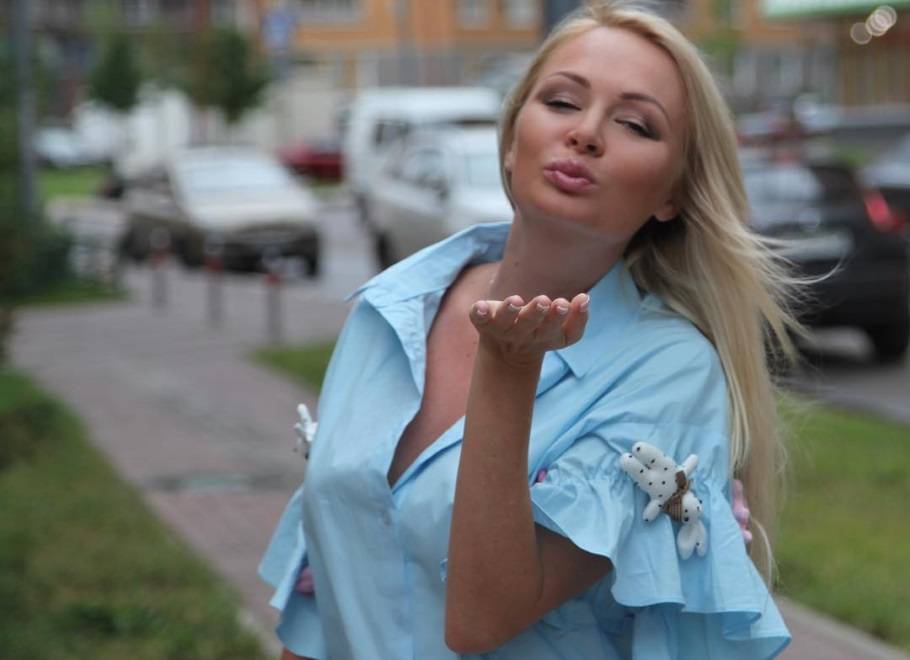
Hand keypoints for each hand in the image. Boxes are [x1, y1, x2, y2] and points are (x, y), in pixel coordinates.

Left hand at [469, 293, 589, 368]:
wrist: (506, 350)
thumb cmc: (539, 330)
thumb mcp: (561, 330)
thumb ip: (576, 316)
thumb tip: (586, 298)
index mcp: (547, 336)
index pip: (562, 334)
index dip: (570, 319)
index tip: (572, 302)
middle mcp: (524, 334)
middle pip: (532, 325)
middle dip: (538, 313)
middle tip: (545, 301)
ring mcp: (503, 329)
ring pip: (506, 321)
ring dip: (511, 310)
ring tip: (515, 300)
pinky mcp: (484, 322)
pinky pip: (479, 319)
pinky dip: (479, 313)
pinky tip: (480, 306)